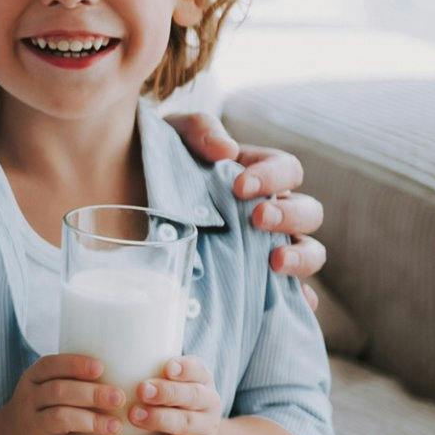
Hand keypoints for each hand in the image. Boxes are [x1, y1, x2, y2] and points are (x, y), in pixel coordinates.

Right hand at [0, 353, 133, 434]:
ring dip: (92, 421)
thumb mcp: (41, 393)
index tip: (100, 367)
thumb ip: (70, 383)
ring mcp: (33, 428)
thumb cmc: (37, 415)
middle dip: (90, 393)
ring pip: (61, 419)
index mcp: (32, 380)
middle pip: (58, 391)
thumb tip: (124, 375)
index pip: (50, 366)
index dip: (75, 364)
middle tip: (119, 397)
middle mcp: (28, 401)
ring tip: (116, 427)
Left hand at [126, 356, 223, 434]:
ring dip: (158, 419)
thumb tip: (111, 354)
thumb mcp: (167, 386)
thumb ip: (148, 371)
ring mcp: (204, 430)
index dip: (185, 368)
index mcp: (201, 381)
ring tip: (133, 415)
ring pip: (185, 424)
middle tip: (142, 390)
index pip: (198, 370)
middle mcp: (208, 404)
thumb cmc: (170, 406)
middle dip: (167, 392)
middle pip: (193, 396)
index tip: (167, 367)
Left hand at [163, 112, 326, 292]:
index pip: (288, 169)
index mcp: (258, 174)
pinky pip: (292, 296)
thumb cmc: (159, 167)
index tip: (240, 186)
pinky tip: (287, 304)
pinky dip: (298, 301)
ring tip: (274, 262)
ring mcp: (266, 248)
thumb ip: (198, 130)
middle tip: (257, 218)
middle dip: (289, 215)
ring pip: (310, 250)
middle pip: (309, 212)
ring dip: (301, 256)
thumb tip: (226, 148)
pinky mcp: (255, 283)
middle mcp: (271, 211)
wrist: (125, 208)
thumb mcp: (172, 137)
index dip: (273, 176)